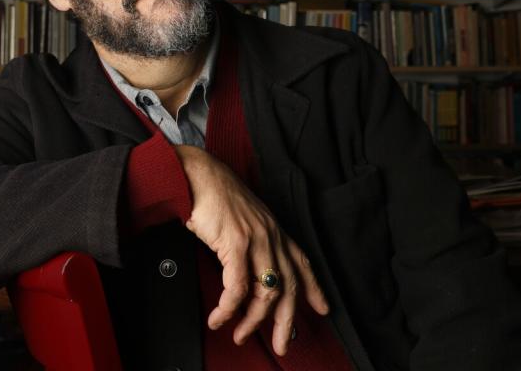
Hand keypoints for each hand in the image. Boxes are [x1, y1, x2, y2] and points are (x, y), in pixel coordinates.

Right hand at [174, 145, 328, 356]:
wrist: (197, 175)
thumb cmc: (215, 195)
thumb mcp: (244, 220)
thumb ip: (253, 243)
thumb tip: (251, 272)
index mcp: (274, 230)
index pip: (302, 263)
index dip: (314, 289)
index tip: (322, 309)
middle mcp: (271, 236)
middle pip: (289, 287)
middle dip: (287, 322)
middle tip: (283, 346)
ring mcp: (256, 240)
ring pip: (265, 293)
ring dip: (252, 321)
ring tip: (240, 335)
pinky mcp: (235, 243)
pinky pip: (236, 287)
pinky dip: (228, 309)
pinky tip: (219, 319)